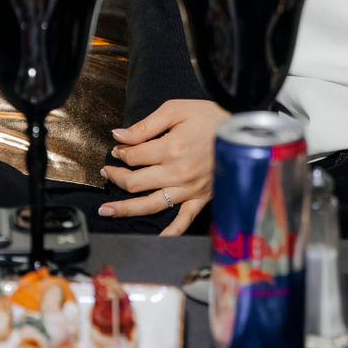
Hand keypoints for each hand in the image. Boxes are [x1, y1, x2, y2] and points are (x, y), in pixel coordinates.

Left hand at [97, 99, 227, 235]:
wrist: (241, 132)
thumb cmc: (208, 117)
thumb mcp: (176, 109)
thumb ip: (145, 125)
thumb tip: (118, 135)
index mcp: (171, 148)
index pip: (133, 157)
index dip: (120, 153)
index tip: (117, 150)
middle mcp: (178, 173)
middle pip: (135, 183)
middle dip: (116, 177)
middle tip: (107, 173)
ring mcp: (189, 189)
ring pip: (151, 204)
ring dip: (126, 209)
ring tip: (106, 210)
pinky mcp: (201, 198)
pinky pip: (184, 220)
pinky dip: (171, 231)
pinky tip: (158, 237)